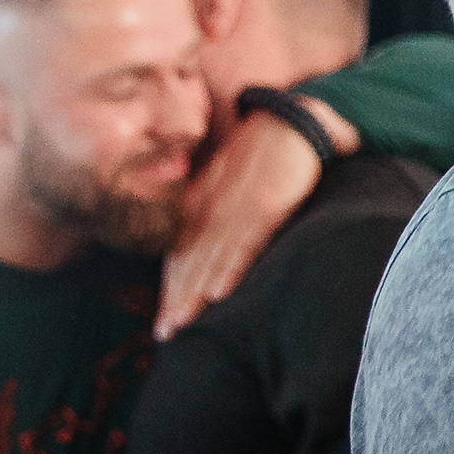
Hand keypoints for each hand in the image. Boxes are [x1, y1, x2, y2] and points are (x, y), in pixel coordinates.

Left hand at [159, 98, 349, 337]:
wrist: (289, 119)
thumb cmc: (260, 152)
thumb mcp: (225, 181)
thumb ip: (211, 210)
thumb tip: (203, 247)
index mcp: (200, 204)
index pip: (179, 254)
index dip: (170, 289)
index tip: (164, 322)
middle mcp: (211, 208)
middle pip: (189, 261)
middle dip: (175, 300)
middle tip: (166, 335)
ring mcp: (237, 208)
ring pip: (210, 257)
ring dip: (194, 293)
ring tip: (182, 324)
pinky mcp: (266, 205)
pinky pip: (245, 242)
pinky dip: (230, 267)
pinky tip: (219, 291)